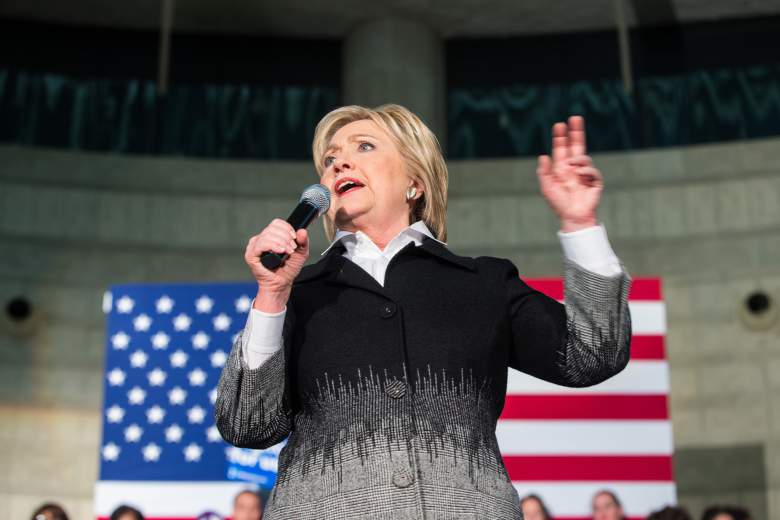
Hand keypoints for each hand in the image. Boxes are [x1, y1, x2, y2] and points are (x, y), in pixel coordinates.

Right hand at [244, 219, 309, 309]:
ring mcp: (254, 246)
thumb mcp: (300, 254)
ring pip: (267, 235)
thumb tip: (302, 231)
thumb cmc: (287, 270)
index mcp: (270, 236)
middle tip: (292, 249)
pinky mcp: (251, 255)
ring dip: (282, 242)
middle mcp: (260, 239)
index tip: (294, 238)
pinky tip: (280, 251)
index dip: (287, 228)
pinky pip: (261, 244)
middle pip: (273, 228)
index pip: (276, 223)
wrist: (281, 284)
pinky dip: (273, 246)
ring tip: (288, 252)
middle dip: (286, 237)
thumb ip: (303, 242)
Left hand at [537, 115, 603, 231]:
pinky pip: (592, 171)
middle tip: (574, 118)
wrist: (572, 216)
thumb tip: (543, 156)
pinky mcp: (594, 181)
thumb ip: (544, 172)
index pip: (562, 149)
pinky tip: (580, 176)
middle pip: (576, 146)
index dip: (561, 137)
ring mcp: (584, 174)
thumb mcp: (547, 187)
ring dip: (578, 159)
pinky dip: (586, 171)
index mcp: (562, 168)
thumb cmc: (558, 203)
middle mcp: (573, 168)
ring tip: (572, 165)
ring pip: (584, 158)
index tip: (559, 125)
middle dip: (575, 132)